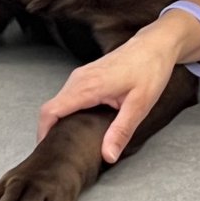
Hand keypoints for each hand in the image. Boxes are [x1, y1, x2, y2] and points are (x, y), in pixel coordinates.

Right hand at [37, 24, 178, 162]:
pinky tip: (82, 123)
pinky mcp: (87, 75)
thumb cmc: (150, 69)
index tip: (47, 151)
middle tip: (61, 151)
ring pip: (59, 102)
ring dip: (60, 121)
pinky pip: (68, 96)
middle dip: (51, 131)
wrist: (156, 44)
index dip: (43, 133)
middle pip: (51, 109)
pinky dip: (68, 111)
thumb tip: (108, 156)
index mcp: (88, 86)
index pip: (50, 111)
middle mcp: (79, 79)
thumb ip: (121, 131)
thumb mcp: (139, 105)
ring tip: (70, 141)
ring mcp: (82, 75)